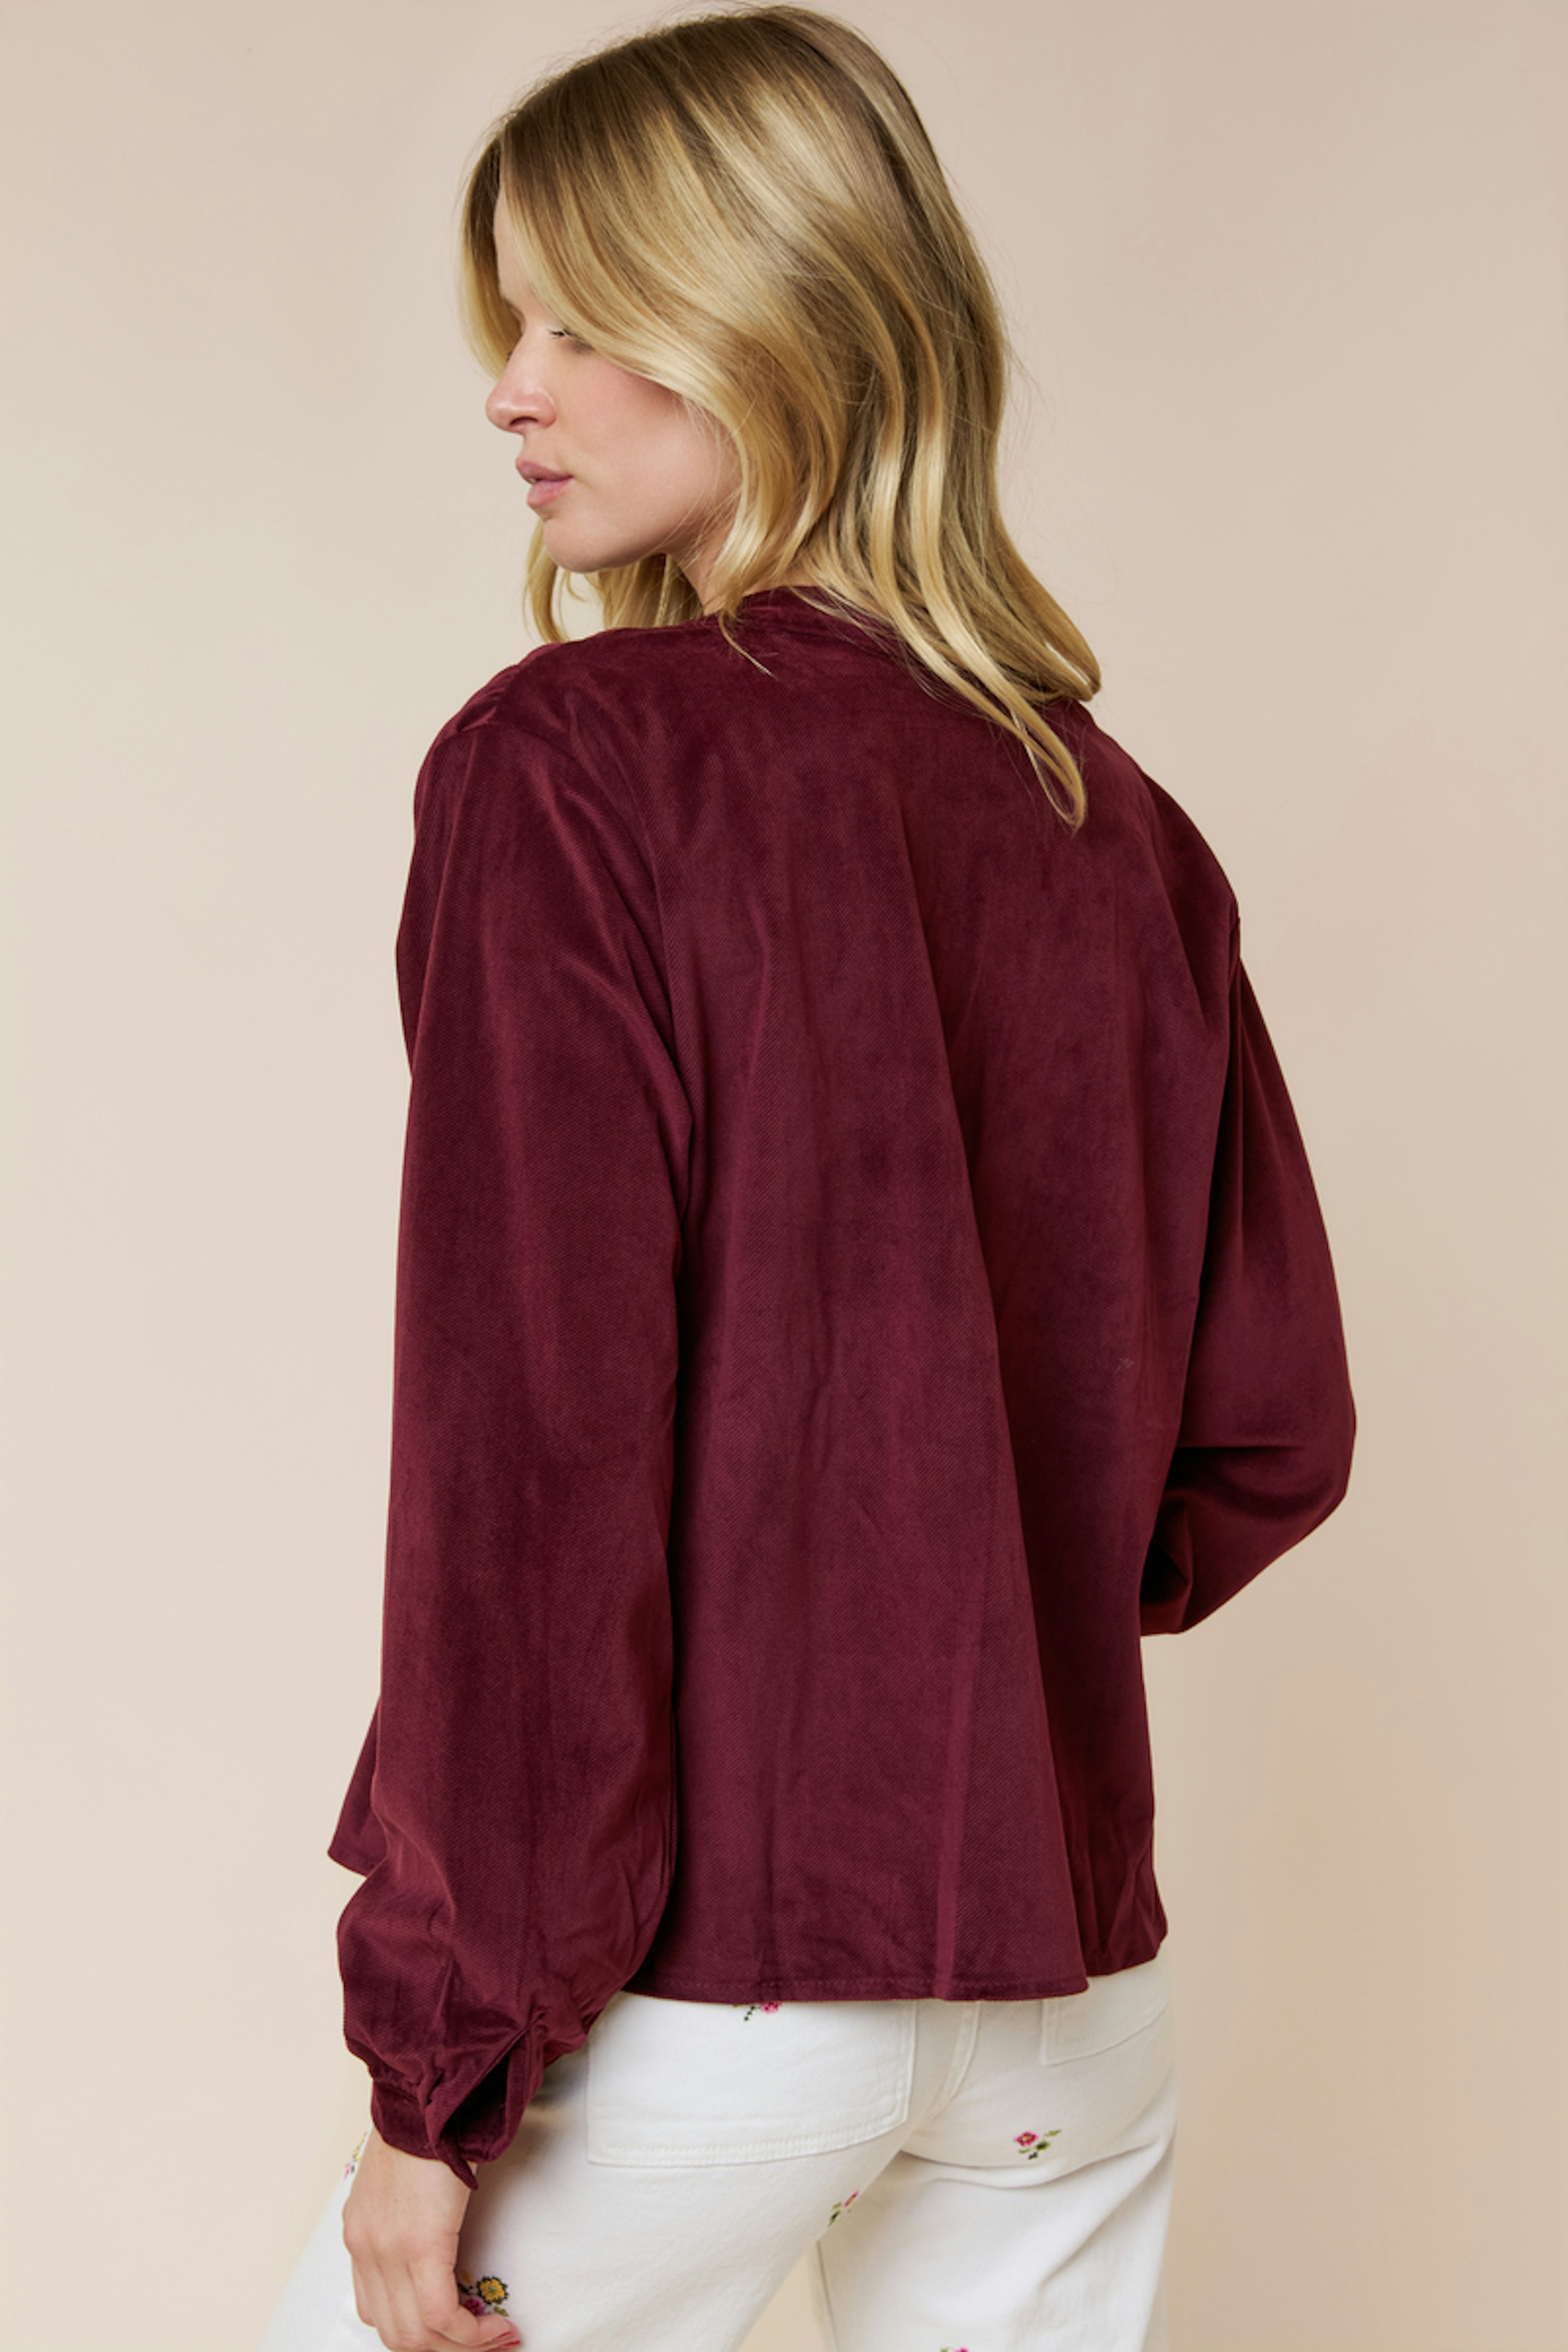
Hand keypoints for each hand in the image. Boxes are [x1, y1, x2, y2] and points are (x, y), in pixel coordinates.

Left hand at [341, 2125, 520, 2351]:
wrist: (431, 2094)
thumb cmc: (426, 2127)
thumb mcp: (401, 2181)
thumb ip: (406, 2218)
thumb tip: (437, 2247)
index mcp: (360, 2235)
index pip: (377, 2311)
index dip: (419, 2333)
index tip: (458, 2331)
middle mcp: (365, 2250)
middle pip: (396, 2334)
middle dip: (444, 2349)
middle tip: (483, 2342)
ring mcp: (386, 2251)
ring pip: (417, 2335)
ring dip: (462, 2346)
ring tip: (497, 2338)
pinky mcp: (418, 2246)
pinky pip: (441, 2316)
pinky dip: (471, 2334)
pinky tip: (497, 2328)